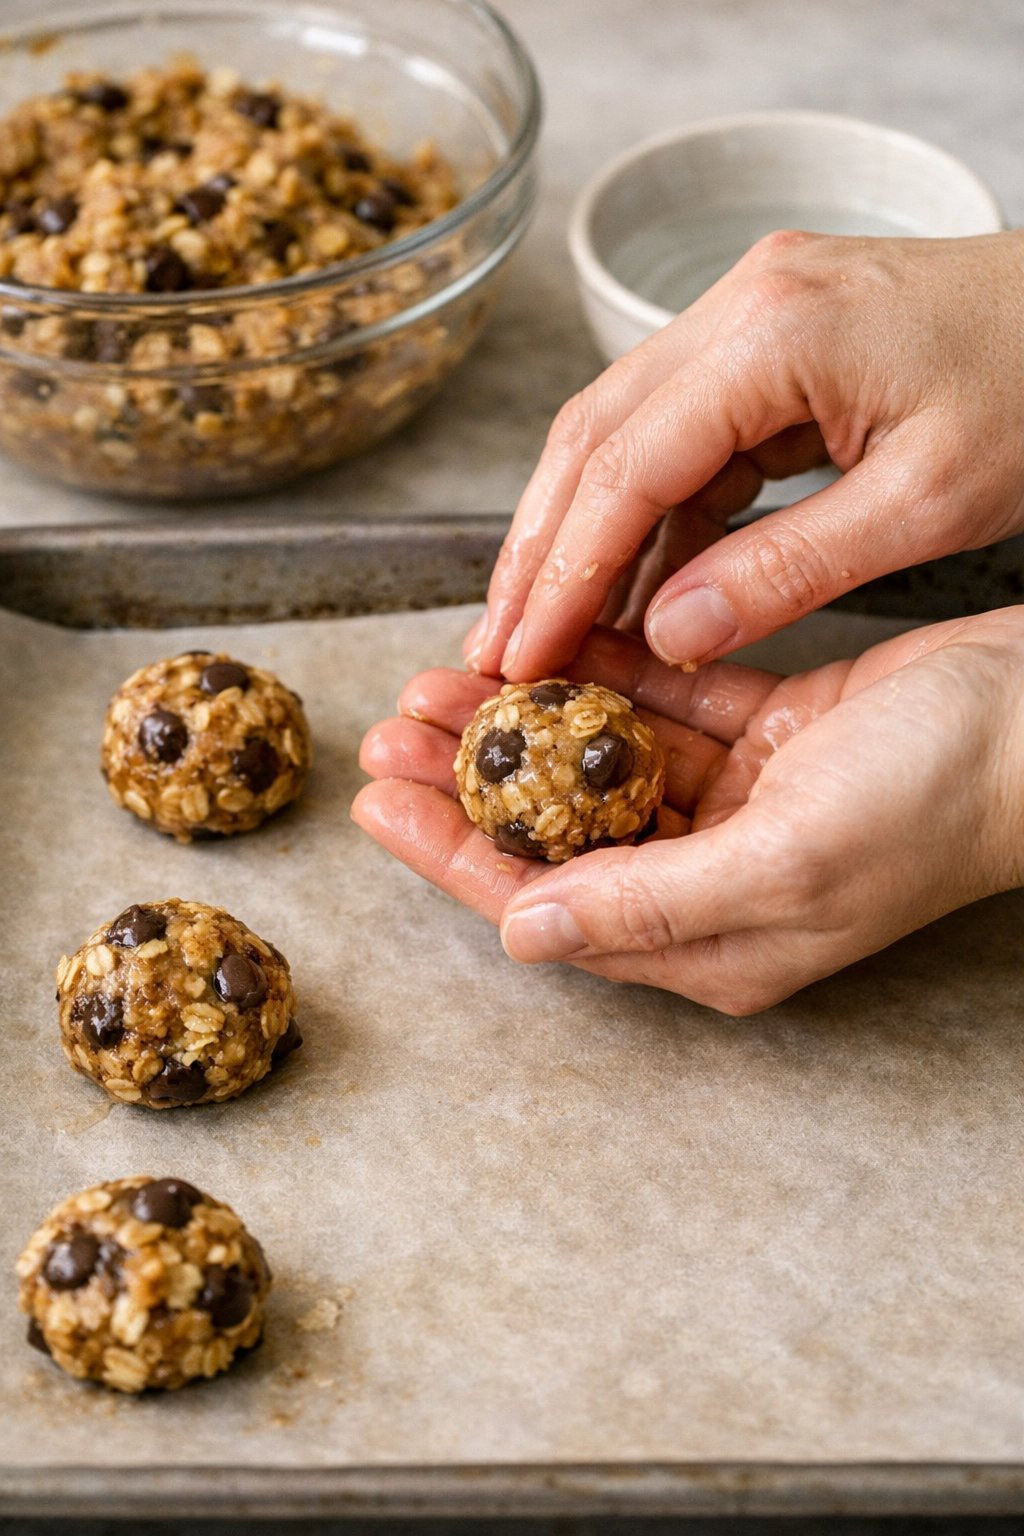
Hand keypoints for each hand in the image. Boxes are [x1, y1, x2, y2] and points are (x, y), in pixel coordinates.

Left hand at [354, 608, 1023, 1014]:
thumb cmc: (941, 801)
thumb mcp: (787, 863)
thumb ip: (651, 904)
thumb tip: (525, 935)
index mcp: (711, 940)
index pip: (546, 905)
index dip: (452, 854)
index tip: (378, 801)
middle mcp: (712, 879)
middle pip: (555, 833)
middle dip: (469, 781)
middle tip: (392, 726)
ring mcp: (738, 806)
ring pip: (594, 764)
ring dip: (520, 719)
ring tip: (440, 677)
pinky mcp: (764, 736)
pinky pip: (658, 706)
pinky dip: (600, 673)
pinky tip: (543, 641)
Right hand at [464, 231, 1023, 681]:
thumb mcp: (927, 503)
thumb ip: (788, 569)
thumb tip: (670, 632)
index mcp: (775, 333)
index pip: (626, 464)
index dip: (564, 570)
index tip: (520, 652)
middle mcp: (740, 306)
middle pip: (593, 436)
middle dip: (540, 550)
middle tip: (497, 644)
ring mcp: (748, 317)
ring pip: (620, 434)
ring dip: (580, 535)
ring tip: (546, 630)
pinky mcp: (766, 345)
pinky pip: (679, 437)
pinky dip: (649, 517)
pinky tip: (634, 587)